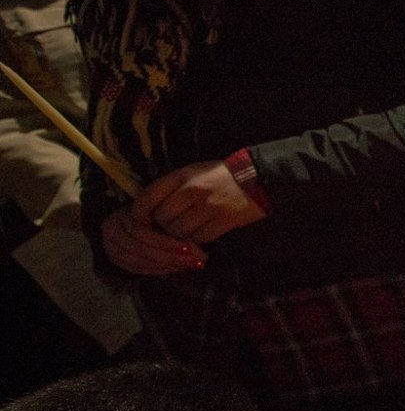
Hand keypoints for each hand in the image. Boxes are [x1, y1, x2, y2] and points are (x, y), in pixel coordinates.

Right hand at [102, 203, 205, 276]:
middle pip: (140, 249)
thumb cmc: (154, 212)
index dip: (166, 243)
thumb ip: (176, 229)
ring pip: (137, 261)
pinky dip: (155, 270)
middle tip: (191, 262)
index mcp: (124, 215)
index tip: (188, 250)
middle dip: (168, 258)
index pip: (143, 232)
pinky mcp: (115, 258)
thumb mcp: (164, 215)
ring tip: (184, 266)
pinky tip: (172, 269)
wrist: (131, 216)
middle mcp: (113, 230)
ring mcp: (111, 246)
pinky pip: (135, 268)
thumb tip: (201, 256)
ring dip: (164, 266)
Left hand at [132, 161, 267, 243]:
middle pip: (162, 217)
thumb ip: (172, 187)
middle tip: (170, 223)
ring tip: (188, 227)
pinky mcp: (223, 222)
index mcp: (183, 176)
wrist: (258, 180)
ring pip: (179, 231)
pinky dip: (197, 238)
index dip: (140, 211)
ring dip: (179, 233)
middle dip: (163, 223)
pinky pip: (199, 237)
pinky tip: (203, 230)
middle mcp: (193, 191)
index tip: (141, 218)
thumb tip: (149, 209)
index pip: (149, 196)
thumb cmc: (221, 175)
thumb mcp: (193, 172)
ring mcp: (209, 208)